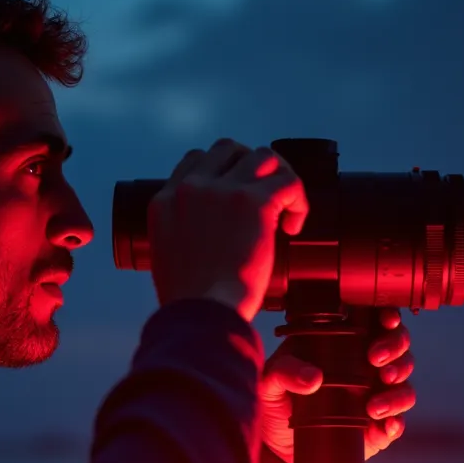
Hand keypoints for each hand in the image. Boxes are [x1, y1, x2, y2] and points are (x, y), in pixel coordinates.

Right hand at [149, 138, 308, 321]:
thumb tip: (204, 234)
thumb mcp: (165, 257)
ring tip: (284, 205)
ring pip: (261, 156)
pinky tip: (293, 225)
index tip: (234, 193)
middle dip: (249, 166)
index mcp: (165, 201)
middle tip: (263, 194)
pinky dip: (298, 200)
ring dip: (277, 176)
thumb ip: (180, 233)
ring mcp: (223, 191)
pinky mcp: (254, 202)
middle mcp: (191, 188)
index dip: (220, 172)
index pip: (194, 162)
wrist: (202, 313)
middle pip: (227, 149)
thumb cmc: (188, 301)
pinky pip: (288, 181)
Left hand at [259, 307, 416, 462]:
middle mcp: (366, 366)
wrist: (279, 444)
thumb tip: (312, 378)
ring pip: (404, 385)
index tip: (386, 320)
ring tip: (373, 406)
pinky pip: (397, 423)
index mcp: (343, 344)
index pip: (374, 321)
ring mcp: (376, 396)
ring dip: (397, 392)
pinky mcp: (378, 427)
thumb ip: (285, 370)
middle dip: (396, 349)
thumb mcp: (271, 380)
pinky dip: (396, 424)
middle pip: (400, 347)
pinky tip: (386, 427)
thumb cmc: (277, 400)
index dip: (388, 315)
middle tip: (376, 359)